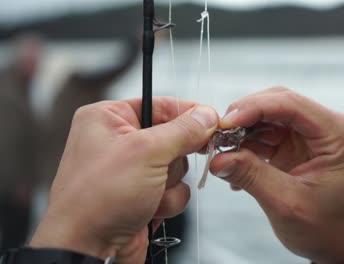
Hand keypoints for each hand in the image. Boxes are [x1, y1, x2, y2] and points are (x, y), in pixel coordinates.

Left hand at [30, 97, 217, 261]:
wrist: (88, 249)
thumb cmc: (96, 200)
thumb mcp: (145, 153)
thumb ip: (182, 131)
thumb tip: (205, 115)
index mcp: (108, 119)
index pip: (160, 104)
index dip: (188, 113)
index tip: (212, 121)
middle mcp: (119, 141)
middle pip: (173, 137)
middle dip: (173, 158)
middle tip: (167, 165)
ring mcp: (131, 170)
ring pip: (177, 166)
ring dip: (170, 183)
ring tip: (149, 193)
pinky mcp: (142, 194)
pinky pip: (175, 189)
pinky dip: (168, 200)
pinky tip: (149, 208)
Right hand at [210, 88, 343, 263]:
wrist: (343, 245)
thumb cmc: (329, 230)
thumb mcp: (288, 204)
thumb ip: (252, 176)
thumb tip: (218, 158)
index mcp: (340, 135)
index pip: (292, 104)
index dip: (255, 107)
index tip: (225, 122)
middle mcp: (330, 128)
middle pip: (280, 104)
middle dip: (246, 116)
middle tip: (218, 133)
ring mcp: (314, 136)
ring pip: (272, 118)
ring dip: (245, 131)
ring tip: (223, 150)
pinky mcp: (301, 146)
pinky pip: (270, 135)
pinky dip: (250, 145)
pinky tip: (236, 162)